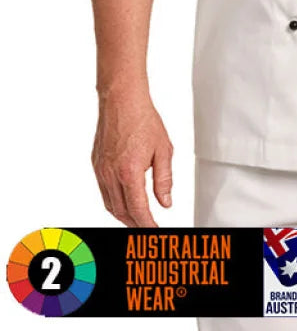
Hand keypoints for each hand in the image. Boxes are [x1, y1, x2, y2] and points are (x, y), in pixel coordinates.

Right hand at [91, 87, 173, 227]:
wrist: (122, 100)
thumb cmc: (143, 120)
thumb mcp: (163, 150)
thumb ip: (164, 179)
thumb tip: (165, 202)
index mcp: (130, 172)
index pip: (138, 210)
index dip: (147, 224)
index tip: (155, 230)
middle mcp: (111, 175)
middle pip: (122, 212)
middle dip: (136, 223)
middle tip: (148, 227)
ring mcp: (101, 170)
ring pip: (110, 204)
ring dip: (124, 215)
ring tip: (138, 219)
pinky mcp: (96, 164)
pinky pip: (104, 192)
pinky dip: (114, 202)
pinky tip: (124, 200)